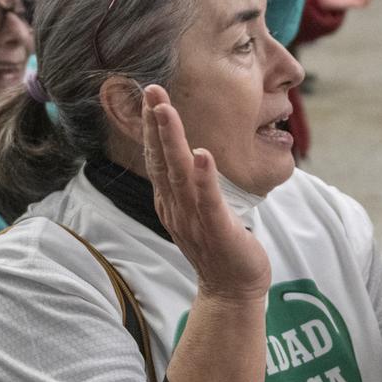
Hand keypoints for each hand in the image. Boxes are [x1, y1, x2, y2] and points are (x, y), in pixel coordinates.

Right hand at [141, 83, 270, 302]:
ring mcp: (195, 220)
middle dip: (155, 125)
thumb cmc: (218, 246)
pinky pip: (209, 202)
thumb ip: (187, 184)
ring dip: (172, 141)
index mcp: (171, 202)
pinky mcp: (218, 231)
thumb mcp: (196, 210)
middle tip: (150, 90)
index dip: (151, 127)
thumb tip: (187, 151)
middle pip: (161, 160)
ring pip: (179, 175)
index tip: (149, 95)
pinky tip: (202, 155)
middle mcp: (177, 208)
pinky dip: (204, 179)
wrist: (232, 291)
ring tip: (165, 111)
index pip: (157, 158)